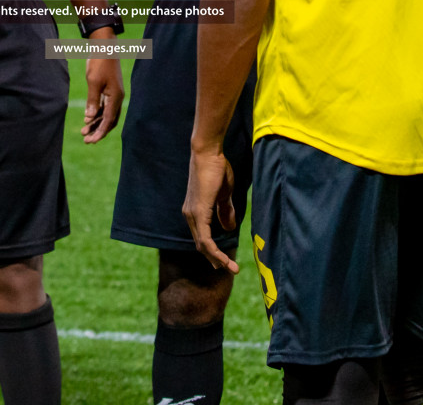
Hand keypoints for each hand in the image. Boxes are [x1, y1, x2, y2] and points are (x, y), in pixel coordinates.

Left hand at [82, 51, 124, 143]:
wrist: (105, 47)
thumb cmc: (99, 63)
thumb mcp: (94, 82)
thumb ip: (92, 100)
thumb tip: (89, 118)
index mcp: (116, 97)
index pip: (108, 120)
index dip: (100, 132)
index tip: (91, 141)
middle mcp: (117, 98)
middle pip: (109, 120)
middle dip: (99, 131)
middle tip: (86, 140)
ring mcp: (114, 94)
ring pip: (106, 115)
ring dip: (96, 124)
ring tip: (84, 132)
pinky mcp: (110, 91)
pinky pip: (104, 107)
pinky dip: (97, 114)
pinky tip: (88, 119)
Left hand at [183, 145, 238, 271]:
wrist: (208, 152)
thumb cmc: (217, 168)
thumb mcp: (224, 194)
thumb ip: (225, 211)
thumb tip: (228, 229)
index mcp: (195, 211)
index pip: (202, 237)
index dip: (213, 250)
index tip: (225, 261)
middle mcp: (190, 215)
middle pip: (201, 244)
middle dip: (214, 259)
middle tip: (228, 270)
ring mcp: (192, 214)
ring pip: (203, 245)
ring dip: (217, 258)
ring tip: (231, 269)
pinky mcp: (198, 212)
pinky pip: (205, 238)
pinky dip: (214, 251)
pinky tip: (223, 259)